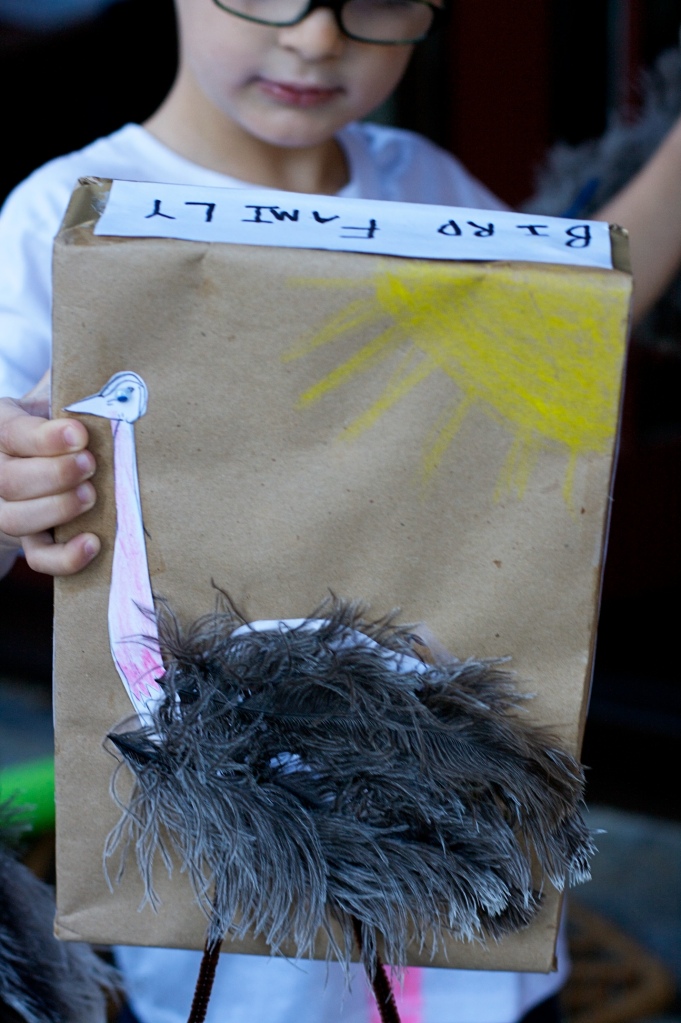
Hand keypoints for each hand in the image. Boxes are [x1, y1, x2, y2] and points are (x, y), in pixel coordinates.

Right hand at [0, 371, 100, 575]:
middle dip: (53, 475)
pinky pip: (38, 557)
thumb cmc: (54, 421)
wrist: (37, 459)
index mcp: (1, 426)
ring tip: (92, 495)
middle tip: (90, 465)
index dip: (44, 438)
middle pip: (8, 480)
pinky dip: (64, 557)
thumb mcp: (55, 396)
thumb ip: (72, 383)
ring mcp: (6, 509)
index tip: (80, 434)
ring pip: (16, 519)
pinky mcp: (28, 540)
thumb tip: (110, 366)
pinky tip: (92, 543)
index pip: (10, 434)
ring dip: (57, 509)